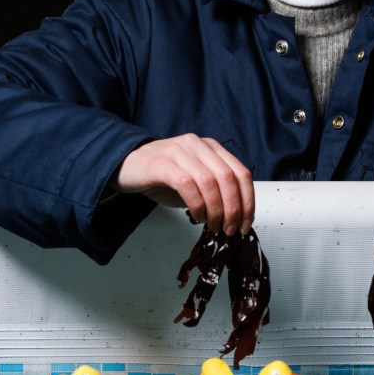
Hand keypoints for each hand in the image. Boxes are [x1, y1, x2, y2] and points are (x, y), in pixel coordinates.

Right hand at [111, 134, 254, 234]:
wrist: (125, 165)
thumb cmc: (160, 175)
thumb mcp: (194, 180)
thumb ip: (215, 190)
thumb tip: (235, 216)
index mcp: (211, 147)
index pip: (241, 173)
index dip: (248, 201)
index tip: (246, 223)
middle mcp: (198, 145)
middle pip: (229, 178)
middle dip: (234, 209)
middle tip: (230, 229)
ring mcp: (180, 152)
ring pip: (210, 183)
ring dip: (216, 211)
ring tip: (213, 226)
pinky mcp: (162, 163)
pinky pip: (188, 186)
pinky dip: (197, 205)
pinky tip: (196, 217)